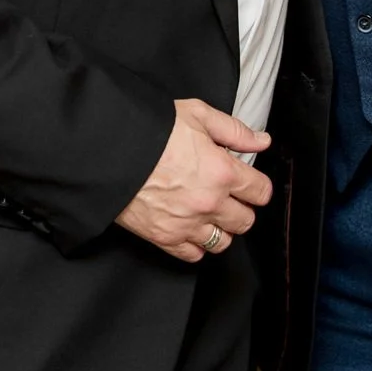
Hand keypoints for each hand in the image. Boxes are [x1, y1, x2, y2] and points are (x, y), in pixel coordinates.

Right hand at [114, 98, 272, 262]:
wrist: (109, 151)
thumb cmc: (151, 130)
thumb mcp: (197, 115)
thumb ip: (234, 130)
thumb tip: (262, 142)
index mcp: (222, 172)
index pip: (261, 192)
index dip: (257, 186)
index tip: (249, 183)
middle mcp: (210, 203)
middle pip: (246, 221)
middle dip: (241, 208)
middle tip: (228, 197)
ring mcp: (187, 224)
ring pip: (223, 242)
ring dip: (221, 229)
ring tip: (210, 214)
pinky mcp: (164, 238)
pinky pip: (194, 255)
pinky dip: (196, 245)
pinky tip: (191, 228)